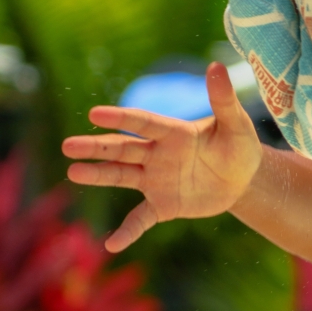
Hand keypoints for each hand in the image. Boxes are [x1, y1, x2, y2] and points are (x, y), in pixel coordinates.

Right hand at [62, 63, 262, 252]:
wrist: (244, 180)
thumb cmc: (239, 146)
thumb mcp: (237, 124)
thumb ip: (223, 100)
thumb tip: (216, 66)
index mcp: (174, 132)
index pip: (143, 123)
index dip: (121, 119)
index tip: (95, 113)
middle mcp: (158, 154)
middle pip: (123, 149)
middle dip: (96, 147)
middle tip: (67, 145)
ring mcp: (156, 180)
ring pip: (122, 176)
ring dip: (98, 176)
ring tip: (72, 173)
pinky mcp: (163, 205)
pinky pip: (140, 218)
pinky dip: (128, 231)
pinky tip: (111, 245)